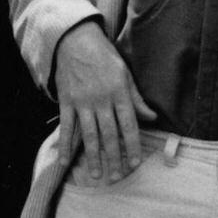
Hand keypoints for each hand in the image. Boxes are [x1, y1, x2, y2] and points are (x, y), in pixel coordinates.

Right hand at [52, 20, 154, 181]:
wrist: (74, 39)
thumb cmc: (103, 56)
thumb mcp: (125, 73)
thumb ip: (136, 98)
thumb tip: (152, 117)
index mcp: (119, 92)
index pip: (128, 124)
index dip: (132, 145)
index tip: (134, 163)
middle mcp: (101, 99)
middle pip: (109, 134)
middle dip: (114, 157)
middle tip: (116, 177)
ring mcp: (82, 101)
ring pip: (89, 134)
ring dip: (93, 156)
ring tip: (96, 174)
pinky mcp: (66, 101)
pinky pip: (66, 127)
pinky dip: (65, 145)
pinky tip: (65, 161)